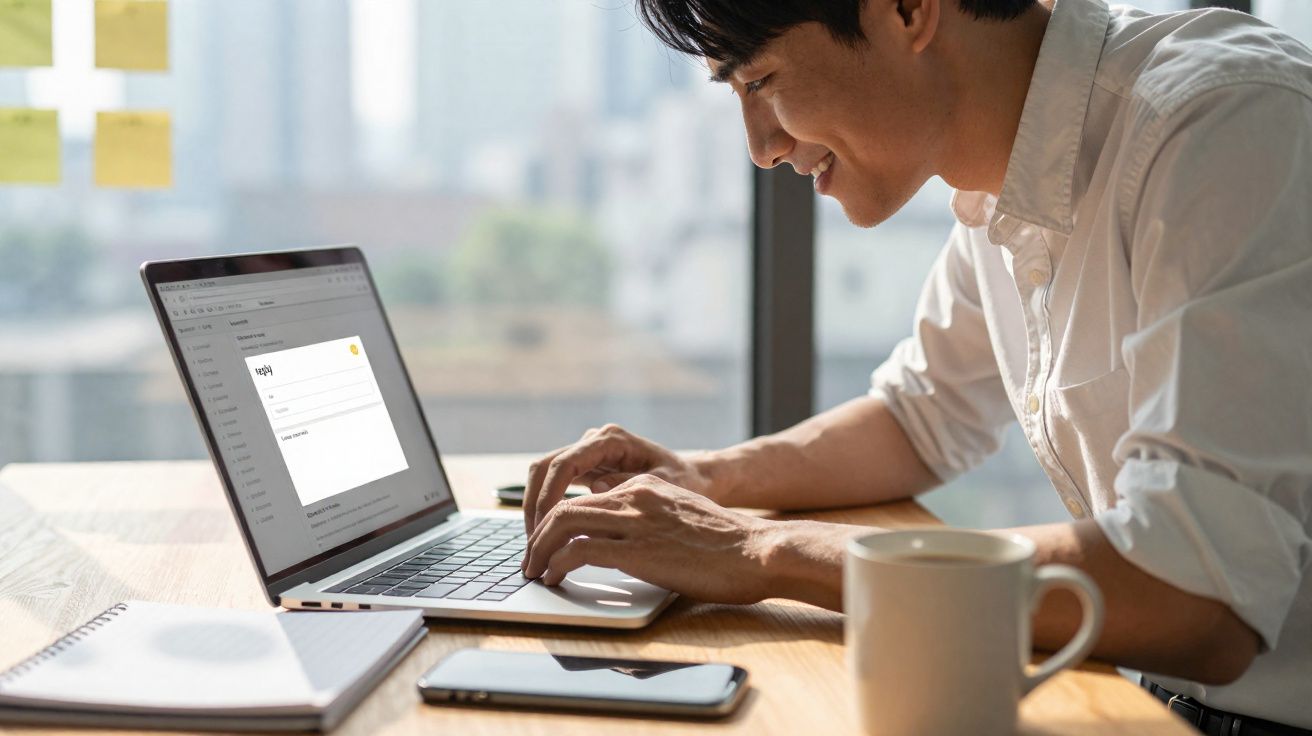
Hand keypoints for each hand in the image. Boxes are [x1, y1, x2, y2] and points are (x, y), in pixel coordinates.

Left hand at [521, 474, 774, 603]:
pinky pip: (579, 551)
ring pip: (563, 523)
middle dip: (537, 535)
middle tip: (530, 559)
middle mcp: (635, 496)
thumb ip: (652, 521)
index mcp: (645, 487)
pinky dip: (558, 564)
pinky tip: (555, 578)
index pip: (586, 498)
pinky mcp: (638, 548)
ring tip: (534, 571)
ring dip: (539, 549)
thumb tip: (625, 544)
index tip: (548, 543)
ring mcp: (636, 520)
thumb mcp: (683, 518)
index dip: (558, 522)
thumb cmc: (729, 546)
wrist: (758, 551)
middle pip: (564, 507)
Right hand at [523, 423, 714, 534]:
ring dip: (535, 508)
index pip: (565, 464)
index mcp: (612, 440)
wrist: (696, 477)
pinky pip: (555, 485)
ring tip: (537, 545)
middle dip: (534, 504)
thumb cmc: (685, 481)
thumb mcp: (666, 484)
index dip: (548, 496)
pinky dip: (546, 509)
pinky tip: (548, 536)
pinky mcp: (586, 469)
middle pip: (546, 467)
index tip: (544, 527)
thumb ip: (632, 485)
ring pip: (544, 475)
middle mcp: (595, 442)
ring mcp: (588, 454)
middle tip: (533, 543)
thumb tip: (597, 488)